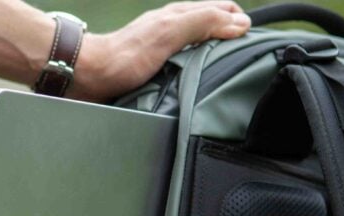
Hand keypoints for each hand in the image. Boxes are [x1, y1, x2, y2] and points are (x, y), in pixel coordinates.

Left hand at [67, 1, 250, 101]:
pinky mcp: (151, 67)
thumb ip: (203, 22)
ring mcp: (160, 47)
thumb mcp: (169, 32)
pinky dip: (196, 66)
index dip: (239, 19)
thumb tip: (238, 22)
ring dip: (213, 49)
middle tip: (248, 47)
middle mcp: (170, 28)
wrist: (88, 76)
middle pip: (210, 24)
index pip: (220, 9)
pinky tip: (198, 79)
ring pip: (196, 43)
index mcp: (178, 15)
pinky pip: (183, 62)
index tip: (255, 35)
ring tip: (229, 62)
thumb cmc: (123, 56)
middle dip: (230, 30)